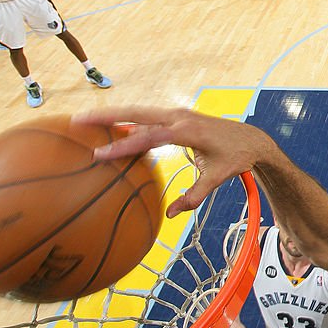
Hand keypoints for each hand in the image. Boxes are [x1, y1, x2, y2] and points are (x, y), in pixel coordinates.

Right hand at [74, 106, 272, 217]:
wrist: (251, 139)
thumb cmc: (236, 158)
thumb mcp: (219, 177)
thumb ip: (196, 195)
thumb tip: (173, 215)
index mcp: (187, 131)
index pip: (148, 137)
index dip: (122, 146)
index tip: (98, 154)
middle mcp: (179, 117)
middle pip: (136, 113)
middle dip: (106, 116)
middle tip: (77, 120)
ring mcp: (177, 114)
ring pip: (139, 112)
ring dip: (113, 115)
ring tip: (84, 120)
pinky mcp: (176, 116)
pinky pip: (147, 117)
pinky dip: (128, 119)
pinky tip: (110, 128)